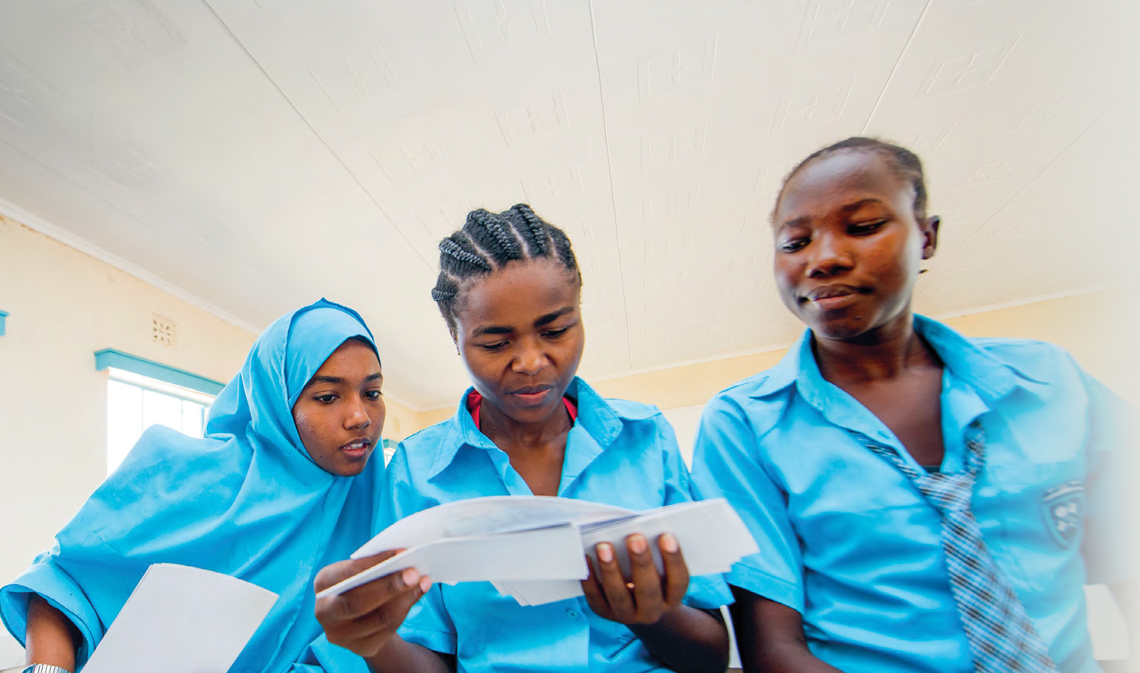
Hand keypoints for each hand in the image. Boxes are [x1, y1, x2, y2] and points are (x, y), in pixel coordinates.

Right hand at [314, 550, 431, 657]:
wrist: (358, 618)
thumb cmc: (361, 584)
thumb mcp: (360, 572)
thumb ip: (374, 566)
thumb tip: (404, 557)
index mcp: (323, 583)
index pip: (348, 573)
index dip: (375, 563)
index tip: (401, 552)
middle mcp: (324, 611)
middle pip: (358, 602)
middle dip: (389, 586)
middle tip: (414, 573)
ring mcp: (340, 634)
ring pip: (379, 618)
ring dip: (405, 599)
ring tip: (423, 581)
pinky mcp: (359, 647)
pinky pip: (388, 630)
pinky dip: (406, 610)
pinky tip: (418, 594)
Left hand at [581, 533, 688, 625]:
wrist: (635, 604)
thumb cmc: (650, 572)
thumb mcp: (659, 567)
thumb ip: (656, 551)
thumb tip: (640, 527)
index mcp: (672, 599)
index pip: (678, 581)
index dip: (674, 560)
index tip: (667, 536)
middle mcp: (652, 612)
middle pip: (648, 589)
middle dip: (641, 562)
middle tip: (635, 537)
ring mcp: (627, 615)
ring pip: (619, 594)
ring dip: (611, 569)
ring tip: (604, 545)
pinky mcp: (605, 612)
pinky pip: (596, 596)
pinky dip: (590, 577)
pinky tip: (586, 557)